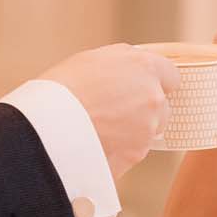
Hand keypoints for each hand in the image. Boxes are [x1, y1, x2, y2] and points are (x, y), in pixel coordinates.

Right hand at [38, 44, 180, 176]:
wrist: (46, 127)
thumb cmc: (61, 88)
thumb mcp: (91, 60)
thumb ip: (122, 64)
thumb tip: (132, 71)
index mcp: (144, 67)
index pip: (171, 75)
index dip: (155, 83)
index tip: (140, 88)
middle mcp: (153, 97)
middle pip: (161, 107)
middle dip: (144, 110)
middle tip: (113, 112)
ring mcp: (147, 129)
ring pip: (147, 131)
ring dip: (131, 131)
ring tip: (98, 129)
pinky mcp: (136, 156)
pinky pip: (133, 151)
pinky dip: (119, 150)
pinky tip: (95, 144)